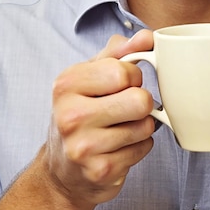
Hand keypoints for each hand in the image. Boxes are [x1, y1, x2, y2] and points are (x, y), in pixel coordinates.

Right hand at [43, 30, 155, 206]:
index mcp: (66, 84)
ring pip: (146, 125)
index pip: (123, 71)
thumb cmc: (83, 109)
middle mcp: (70, 116)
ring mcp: (84, 147)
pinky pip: (144, 148)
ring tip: (121, 126)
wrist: (62, 167)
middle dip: (141, 102)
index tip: (121, 84)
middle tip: (126, 106)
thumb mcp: (92, 73)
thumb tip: (147, 37)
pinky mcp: (101, 171)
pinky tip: (120, 146)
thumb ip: (120, 50)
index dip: (132, 76)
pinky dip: (139, 145)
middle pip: (140, 100)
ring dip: (141, 125)